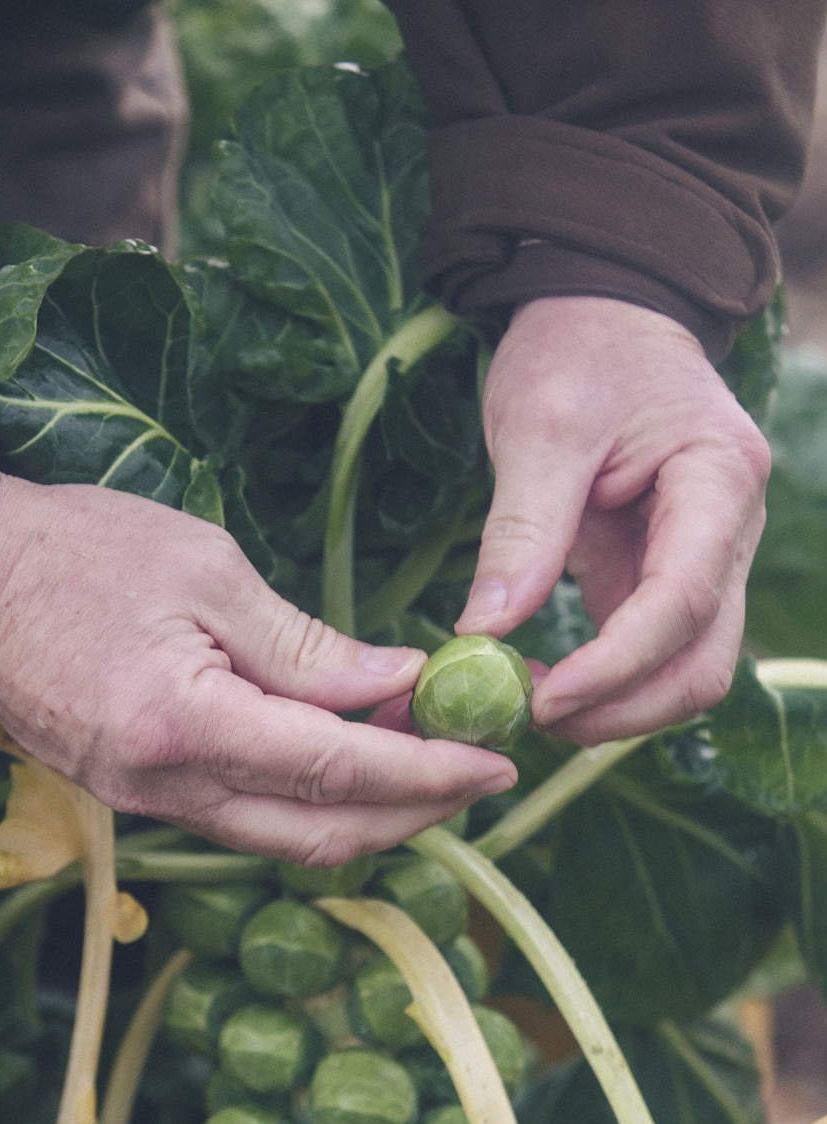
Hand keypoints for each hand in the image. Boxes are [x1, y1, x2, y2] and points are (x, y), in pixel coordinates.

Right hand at [0, 474, 514, 862]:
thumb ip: (308, 646)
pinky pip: (243, 817)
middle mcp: (165, 787)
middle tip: (482, 771)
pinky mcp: (136, 793)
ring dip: (368, 812)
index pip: (336, 769)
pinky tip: (350, 760)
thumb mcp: (209, 571)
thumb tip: (399, 686)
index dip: (428, 772)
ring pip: (283, 837)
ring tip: (431, 764)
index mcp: (185, 724)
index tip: (497, 759)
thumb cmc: (83, 551)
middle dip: (415, 812)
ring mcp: (145, 801)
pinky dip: (310, 799)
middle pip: (319, 832)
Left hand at [457, 297, 770, 742]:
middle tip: (534, 718)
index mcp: (718, 478)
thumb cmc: (576, 350)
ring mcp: (704, 556)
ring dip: (616, 705)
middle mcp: (730, 529)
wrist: (602, 313)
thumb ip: (521, 530)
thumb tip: (484, 632)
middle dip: (624, 706)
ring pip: (685, 667)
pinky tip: (543, 684)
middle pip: (703, 658)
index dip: (618, 663)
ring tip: (531, 705)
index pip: (683, 599)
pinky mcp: (661, 572)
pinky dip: (604, 680)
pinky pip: (649, 649)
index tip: (546, 698)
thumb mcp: (540, 426)